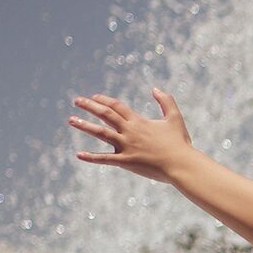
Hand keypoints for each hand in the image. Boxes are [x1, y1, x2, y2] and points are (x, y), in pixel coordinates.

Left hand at [68, 89, 196, 178]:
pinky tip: (78, 154)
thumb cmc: (180, 143)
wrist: (181, 164)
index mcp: (139, 121)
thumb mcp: (175, 118)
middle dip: (89, 106)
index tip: (93, 97)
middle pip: (105, 114)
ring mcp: (126, 146)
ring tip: (71, 120)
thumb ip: (166, 101)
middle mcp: (130, 131)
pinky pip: (105, 159)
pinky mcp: (126, 162)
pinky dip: (91, 157)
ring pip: (101, 133)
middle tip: (76, 100)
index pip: (117, 106)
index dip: (104, 100)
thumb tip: (155, 88)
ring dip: (85, 125)